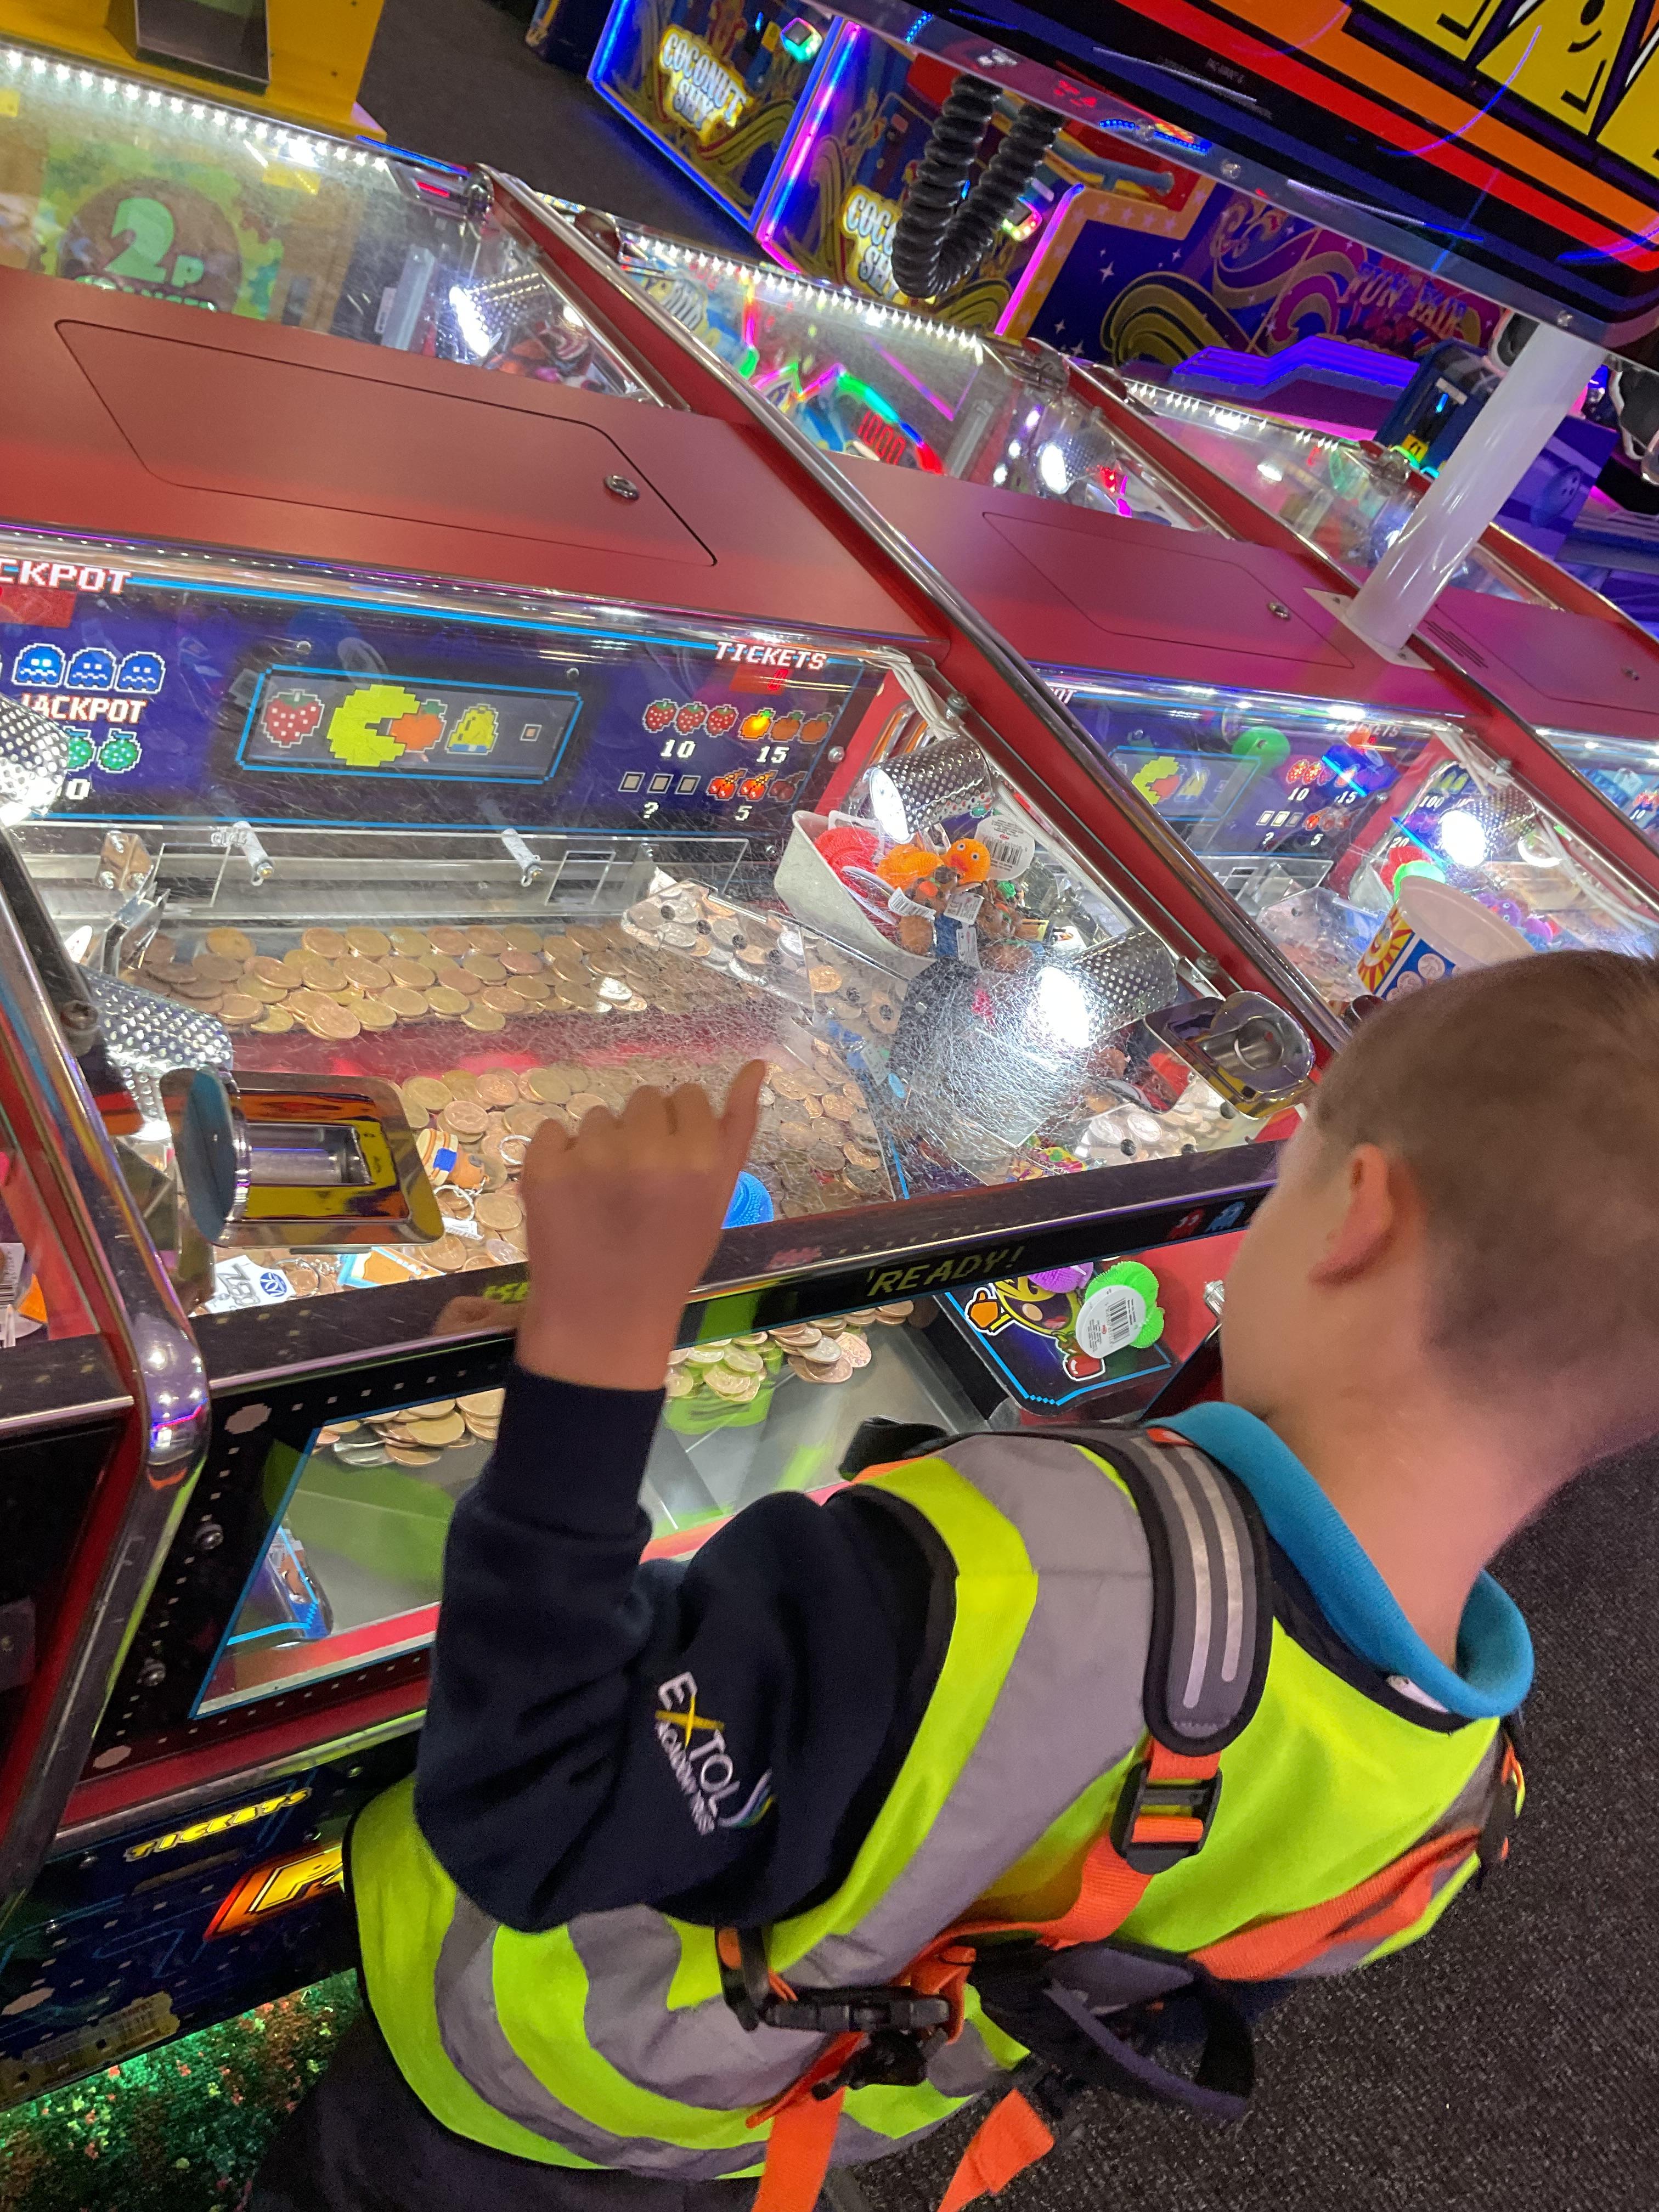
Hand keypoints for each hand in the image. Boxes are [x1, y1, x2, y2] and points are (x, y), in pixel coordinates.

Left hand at [512, 1062, 766, 1390]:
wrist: (603, 1317)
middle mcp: (646, 1147)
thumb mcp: (718, 1199)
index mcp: (698, 1155)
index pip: (687, 1096)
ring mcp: (590, 1156)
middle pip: (644, 1099)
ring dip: (600, 1146)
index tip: (670, 1168)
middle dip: (641, 1133)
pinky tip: (570, 1195)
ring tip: (602, 1198)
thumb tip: (756, 1065)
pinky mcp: (542, 1167)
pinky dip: (558, 1156)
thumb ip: (738, 1128)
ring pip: (597, 1116)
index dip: (679, 1130)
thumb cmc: (670, 1258)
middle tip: (636, 1187)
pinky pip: (552, 1131)